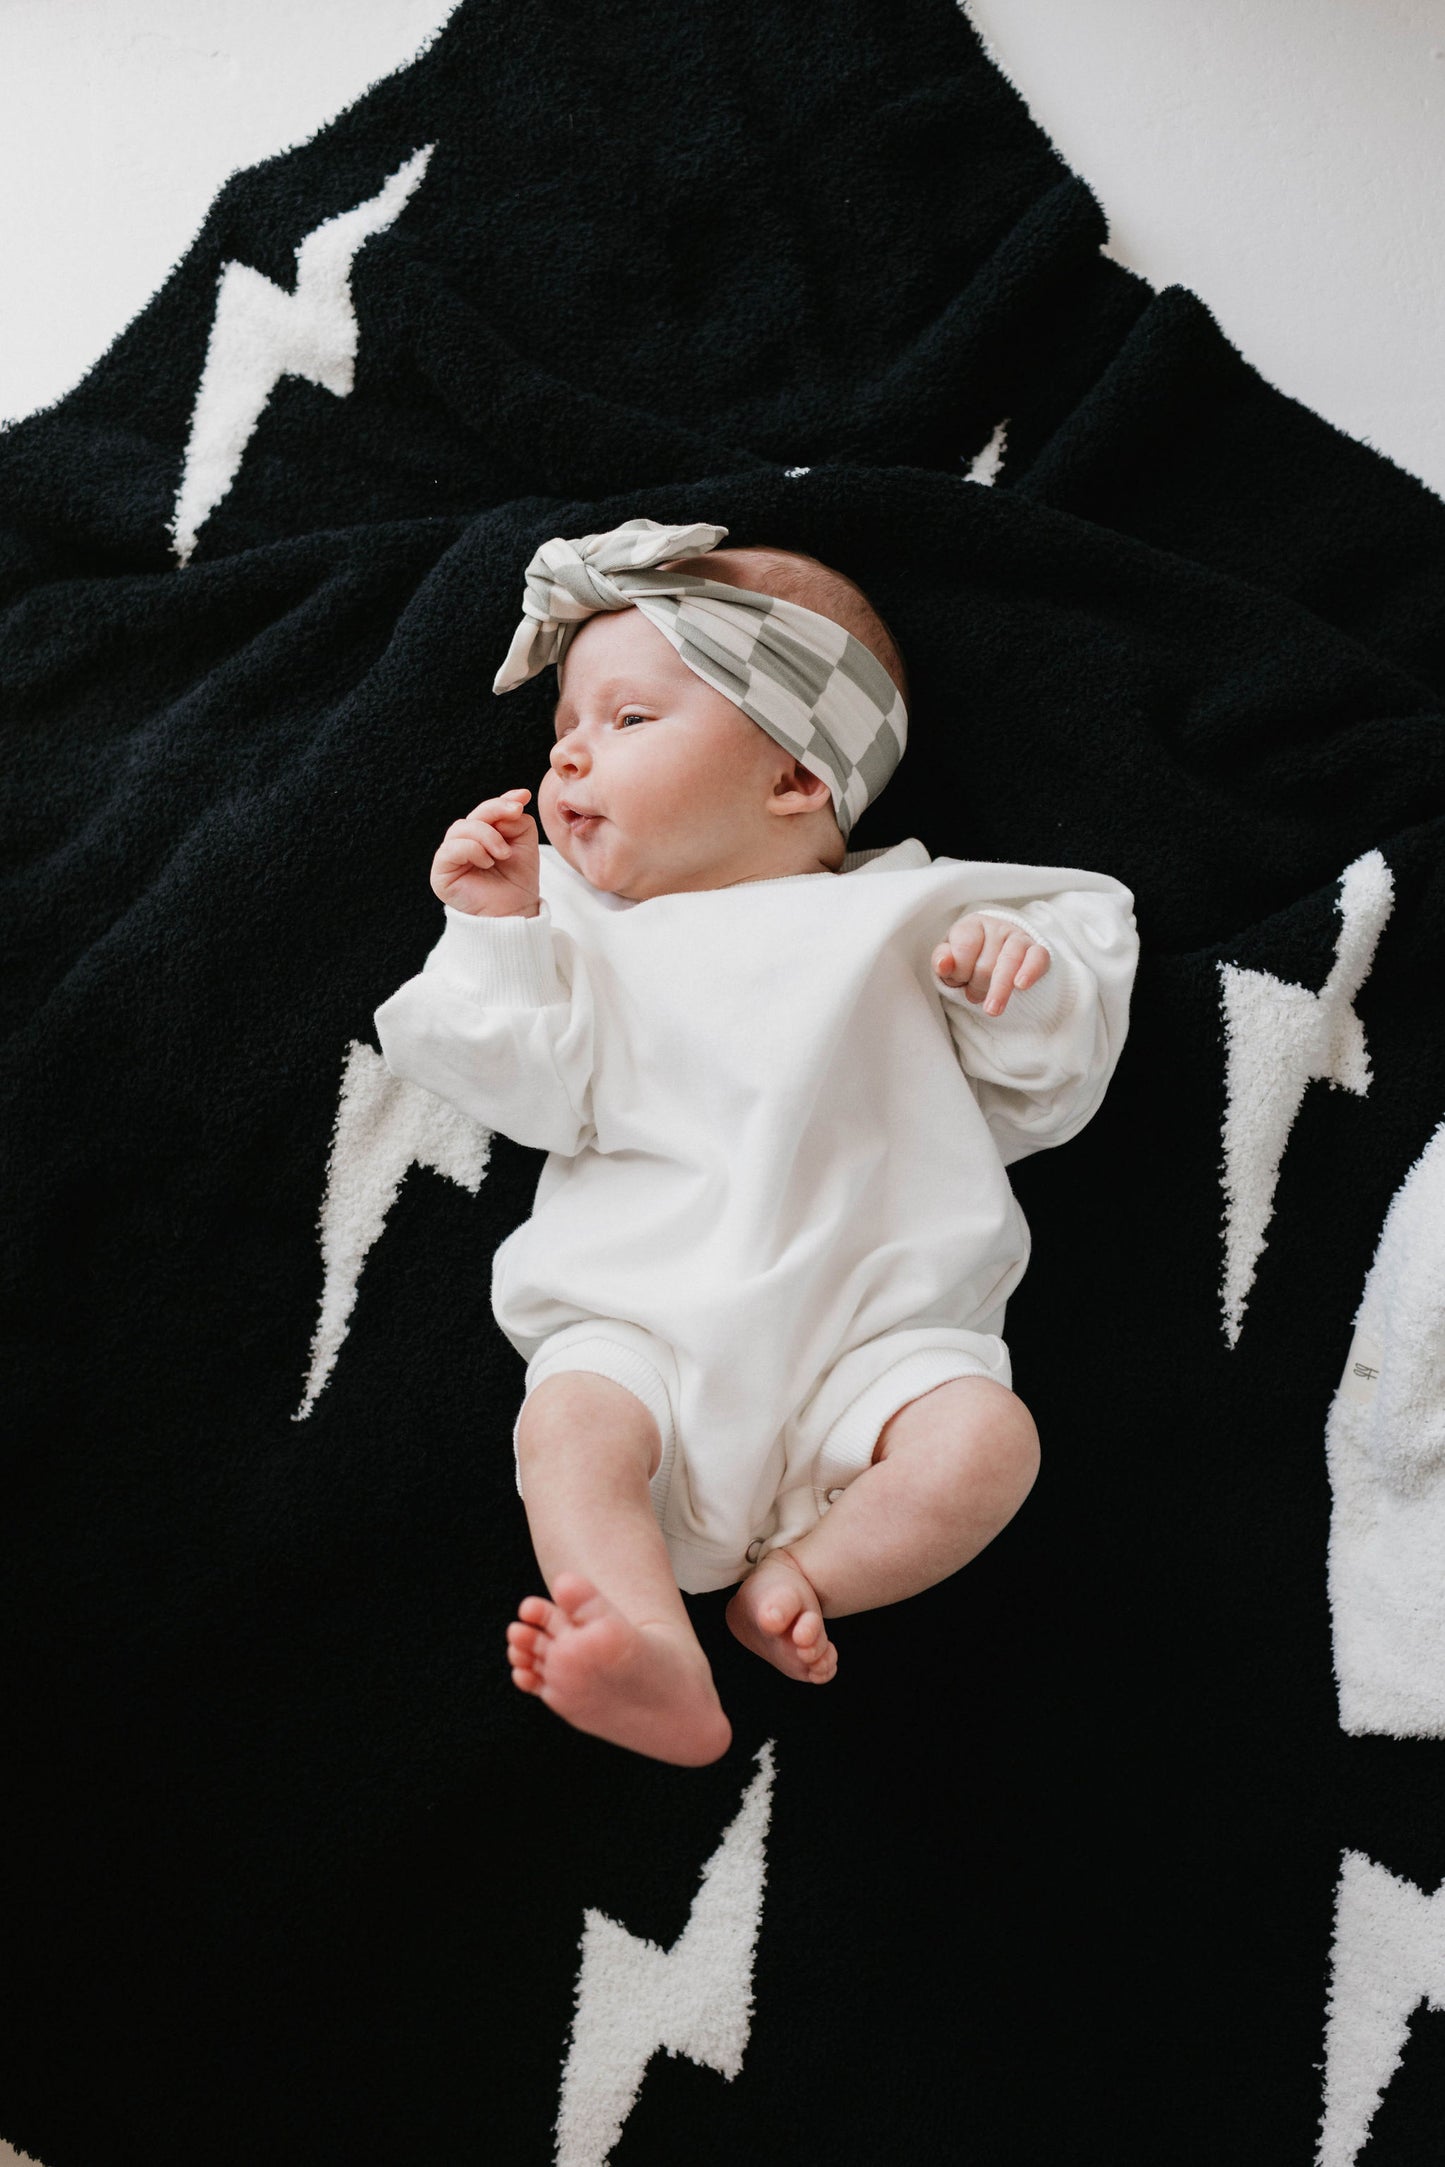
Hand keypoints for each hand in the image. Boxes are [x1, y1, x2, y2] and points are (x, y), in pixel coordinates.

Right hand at [430, 788, 540, 916]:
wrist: (514, 912)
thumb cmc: (517, 881)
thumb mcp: (524, 844)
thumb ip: (516, 821)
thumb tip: (509, 805)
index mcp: (480, 836)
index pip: (486, 810)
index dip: (502, 800)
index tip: (523, 797)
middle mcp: (462, 843)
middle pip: (474, 815)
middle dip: (496, 811)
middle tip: (516, 815)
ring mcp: (450, 856)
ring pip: (461, 828)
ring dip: (487, 835)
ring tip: (503, 854)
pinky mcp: (441, 872)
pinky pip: (451, 848)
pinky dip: (472, 850)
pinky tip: (487, 862)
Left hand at [932, 912, 1049, 1015]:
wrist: (999, 953)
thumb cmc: (970, 958)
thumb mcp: (950, 958)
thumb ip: (943, 960)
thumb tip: (943, 965)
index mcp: (972, 925)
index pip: (964, 947)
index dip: (959, 971)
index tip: (959, 980)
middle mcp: (997, 927)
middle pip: (986, 962)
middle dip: (977, 985)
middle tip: (973, 994)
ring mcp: (1019, 938)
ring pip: (1009, 962)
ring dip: (999, 989)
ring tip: (991, 1010)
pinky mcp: (1037, 951)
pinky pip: (1037, 958)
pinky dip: (1029, 971)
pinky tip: (1021, 985)